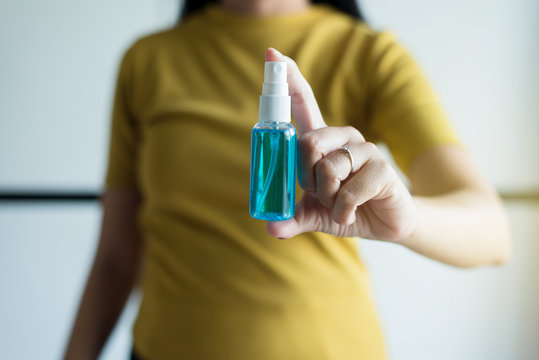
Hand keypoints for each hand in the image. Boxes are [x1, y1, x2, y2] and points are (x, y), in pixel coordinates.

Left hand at [264, 48, 417, 241]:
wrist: (388, 223)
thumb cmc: (349, 209)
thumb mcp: (316, 214)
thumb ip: (293, 216)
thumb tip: (270, 227)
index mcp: (323, 141)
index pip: (304, 103)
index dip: (288, 79)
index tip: (272, 54)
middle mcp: (343, 138)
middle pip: (308, 143)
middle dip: (307, 178)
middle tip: (319, 194)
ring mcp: (365, 150)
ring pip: (328, 170)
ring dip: (327, 199)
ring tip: (340, 205)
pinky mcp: (382, 168)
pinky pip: (347, 192)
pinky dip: (343, 212)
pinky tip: (351, 215)